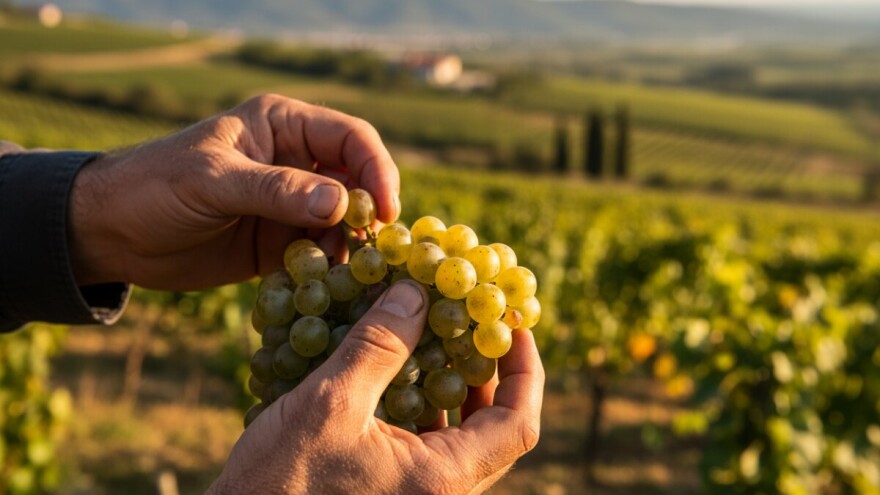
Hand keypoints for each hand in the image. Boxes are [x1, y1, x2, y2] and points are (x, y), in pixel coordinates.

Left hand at [68, 94, 400, 289]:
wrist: (111, 234)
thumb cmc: (155, 186)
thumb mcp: (214, 181)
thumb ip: (277, 190)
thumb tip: (344, 203)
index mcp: (284, 126)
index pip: (351, 138)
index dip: (377, 170)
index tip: (386, 211)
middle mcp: (295, 163)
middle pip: (358, 183)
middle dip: (371, 215)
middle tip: (375, 251)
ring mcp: (290, 206)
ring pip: (344, 224)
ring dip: (352, 248)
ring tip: (352, 278)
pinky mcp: (280, 244)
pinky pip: (320, 256)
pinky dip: (330, 273)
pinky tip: (330, 291)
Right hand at [209, 280, 543, 493]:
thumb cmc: (280, 481)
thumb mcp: (330, 403)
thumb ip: (378, 346)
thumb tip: (416, 292)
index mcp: (442, 480)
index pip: (519, 424)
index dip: (527, 370)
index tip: (513, 326)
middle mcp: (441, 493)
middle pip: (496, 429)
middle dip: (491, 372)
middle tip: (476, 324)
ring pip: (462, 437)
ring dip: (456, 385)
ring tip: (438, 337)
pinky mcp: (392, 492)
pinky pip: (428, 445)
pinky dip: (425, 404)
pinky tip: (396, 370)